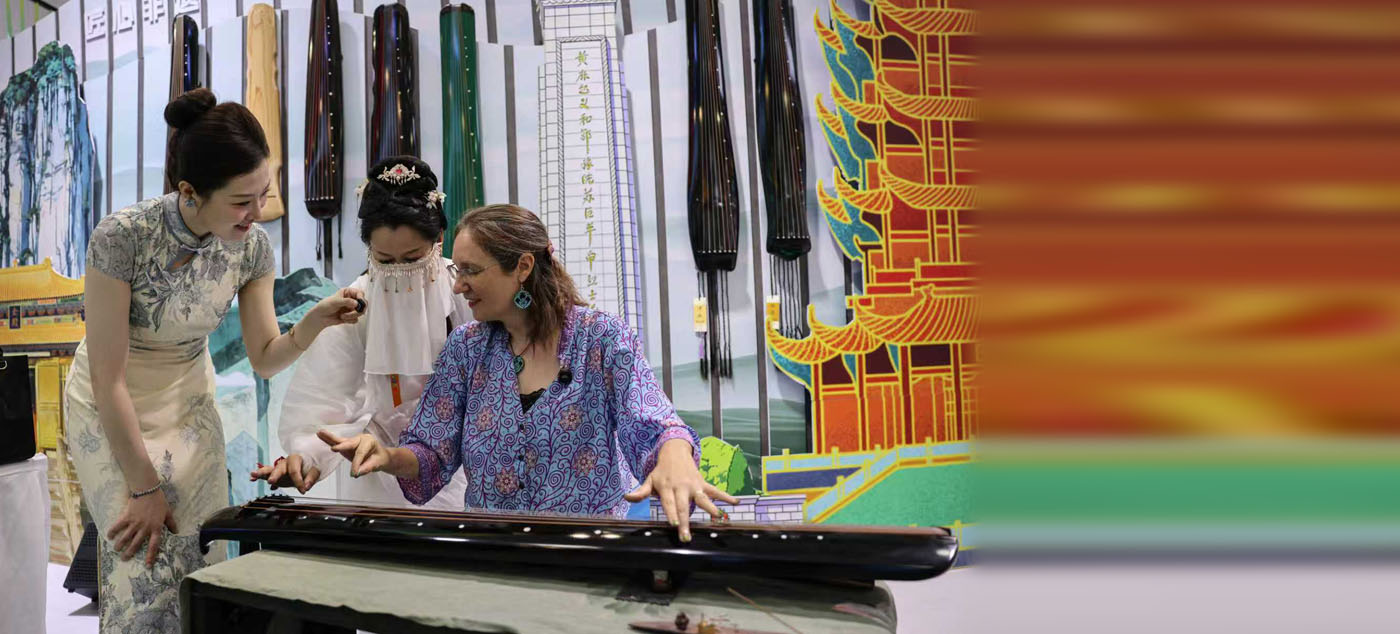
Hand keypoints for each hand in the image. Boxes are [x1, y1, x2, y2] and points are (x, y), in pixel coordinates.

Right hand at [106, 488, 177, 566]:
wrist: (148, 490)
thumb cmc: (159, 501)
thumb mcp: (168, 512)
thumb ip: (170, 523)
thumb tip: (176, 532)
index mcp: (156, 528)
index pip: (154, 545)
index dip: (150, 555)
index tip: (147, 565)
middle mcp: (145, 528)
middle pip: (136, 544)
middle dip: (130, 553)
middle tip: (124, 559)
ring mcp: (135, 523)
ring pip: (126, 537)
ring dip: (120, 545)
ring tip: (116, 550)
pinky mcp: (126, 517)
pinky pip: (118, 526)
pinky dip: (113, 531)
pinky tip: (108, 536)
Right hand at [249, 454, 321, 493]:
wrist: (307, 465)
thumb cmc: (310, 467)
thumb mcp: (315, 470)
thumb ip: (311, 477)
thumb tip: (305, 487)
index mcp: (296, 459)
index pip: (295, 470)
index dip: (299, 481)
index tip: (303, 490)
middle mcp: (285, 463)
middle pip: (279, 468)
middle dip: (275, 475)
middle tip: (271, 481)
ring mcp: (278, 468)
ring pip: (269, 469)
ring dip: (261, 473)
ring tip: (253, 474)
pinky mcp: (274, 474)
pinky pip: (265, 475)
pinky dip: (259, 477)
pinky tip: (252, 479)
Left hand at [303, 287, 364, 331]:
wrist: (320, 317)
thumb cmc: (325, 306)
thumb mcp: (335, 301)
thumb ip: (346, 301)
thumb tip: (356, 303)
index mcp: (348, 292)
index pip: (360, 293)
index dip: (361, 298)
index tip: (359, 304)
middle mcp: (351, 300)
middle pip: (363, 304)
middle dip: (358, 310)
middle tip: (353, 312)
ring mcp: (351, 309)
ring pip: (360, 313)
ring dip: (351, 316)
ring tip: (342, 316)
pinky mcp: (350, 316)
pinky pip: (356, 319)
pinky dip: (350, 320)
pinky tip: (343, 318)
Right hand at [317, 429, 391, 477]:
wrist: (380, 456)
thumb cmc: (379, 458)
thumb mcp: (378, 464)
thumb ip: (368, 468)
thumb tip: (357, 472)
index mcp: (369, 441)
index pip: (361, 453)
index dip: (356, 463)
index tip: (354, 474)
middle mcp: (360, 438)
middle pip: (350, 443)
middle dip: (342, 446)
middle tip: (334, 449)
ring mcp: (352, 440)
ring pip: (341, 440)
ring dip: (330, 438)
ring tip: (321, 433)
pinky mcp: (346, 444)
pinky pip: (337, 442)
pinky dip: (328, 439)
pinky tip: (320, 434)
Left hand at [624, 439, 738, 541]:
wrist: (674, 452)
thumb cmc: (661, 472)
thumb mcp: (650, 480)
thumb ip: (641, 492)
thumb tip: (627, 498)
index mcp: (667, 488)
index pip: (669, 503)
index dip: (671, 513)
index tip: (675, 524)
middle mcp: (681, 487)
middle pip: (684, 506)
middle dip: (686, 521)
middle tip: (687, 536)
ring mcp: (694, 485)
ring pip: (703, 498)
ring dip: (711, 508)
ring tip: (718, 518)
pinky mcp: (703, 483)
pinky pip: (716, 490)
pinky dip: (726, 496)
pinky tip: (736, 502)